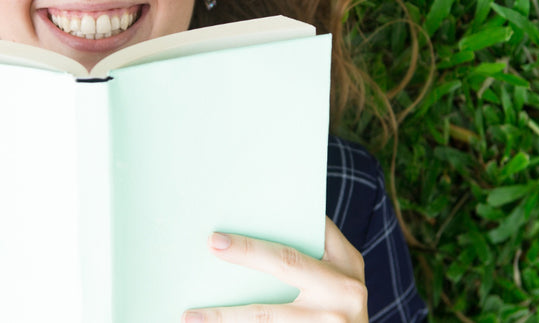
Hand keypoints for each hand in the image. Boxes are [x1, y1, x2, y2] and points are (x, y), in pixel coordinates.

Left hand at [183, 217, 367, 321]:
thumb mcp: (342, 277)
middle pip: (286, 263)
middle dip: (248, 252)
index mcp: (347, 264)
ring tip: (191, 316)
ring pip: (267, 315)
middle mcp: (343, 292)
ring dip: (225, 316)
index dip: (273, 224)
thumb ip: (314, 255)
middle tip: (213, 244)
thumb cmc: (342, 306)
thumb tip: (261, 229)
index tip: (229, 228)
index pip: (307, 232)